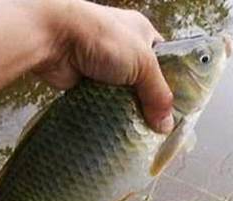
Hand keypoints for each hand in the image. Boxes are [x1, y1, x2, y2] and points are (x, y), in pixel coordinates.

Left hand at [34, 0, 173, 132]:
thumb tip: (166, 125)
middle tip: (159, 127)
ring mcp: (103, 68)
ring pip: (122, 95)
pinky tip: (119, 131)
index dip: (173, 82)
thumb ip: (157, 93)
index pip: (165, 60)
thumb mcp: (142, 63)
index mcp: (142, 34)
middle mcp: (123, 50)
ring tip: (141, 134)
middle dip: (149, 103)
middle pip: (143, 82)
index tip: (178, 108)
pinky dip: (108, 114)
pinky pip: (103, 103)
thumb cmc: (104, 39)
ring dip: (128, 112)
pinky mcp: (86, 84)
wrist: (54, 39)